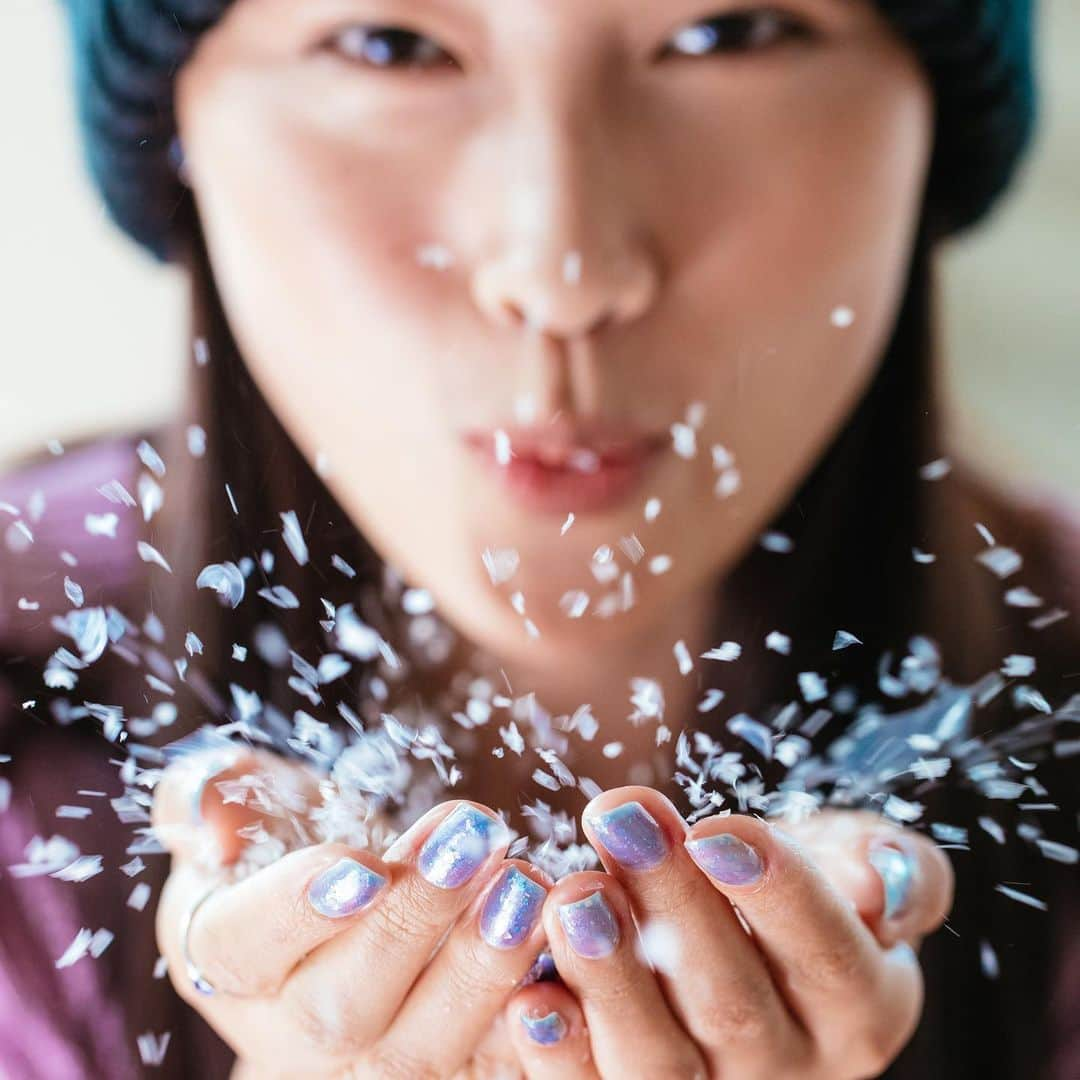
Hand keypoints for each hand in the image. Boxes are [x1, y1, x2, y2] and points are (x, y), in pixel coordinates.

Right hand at [153, 750, 549, 1078]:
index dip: (298, 907)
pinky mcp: (448, 1067)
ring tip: (527, 885)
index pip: (243, 944)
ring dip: (482, 966)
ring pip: (422, 1048)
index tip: (364, 863)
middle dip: (414, 921)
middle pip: (341, 1006)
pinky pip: (489, 1063)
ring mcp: (372, 1061)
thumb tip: (215, 824)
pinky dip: (534, 1018)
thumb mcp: (252, 801)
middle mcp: (292, 1031)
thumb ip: (209, 792)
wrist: (352, 907)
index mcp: (228, 957)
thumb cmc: (297, 840)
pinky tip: (568, 951)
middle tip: (476, 840)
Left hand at [502, 788, 952, 1078]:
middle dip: (672, 904)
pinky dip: (560, 1053)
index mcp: (861, 1005)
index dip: (776, 892)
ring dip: (610, 977)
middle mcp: (789, 1069)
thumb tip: (882, 879)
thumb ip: (890, 868)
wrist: (738, 933)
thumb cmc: (792, 882)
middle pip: (733, 1001)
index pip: (829, 954)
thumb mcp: (849, 860)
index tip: (716, 829)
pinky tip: (529, 997)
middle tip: (621, 819)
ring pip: (660, 1062)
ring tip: (571, 895)